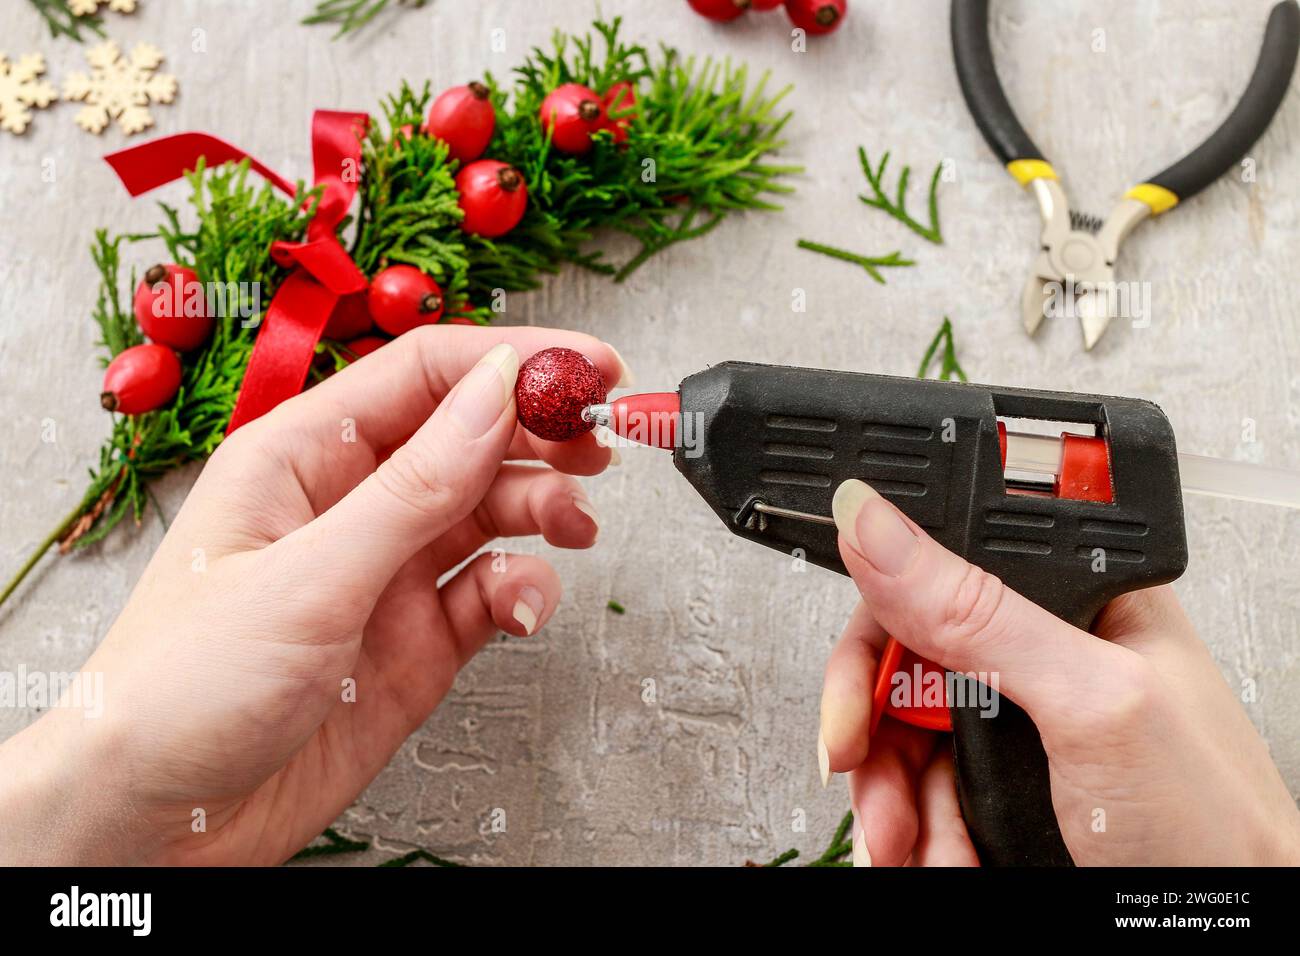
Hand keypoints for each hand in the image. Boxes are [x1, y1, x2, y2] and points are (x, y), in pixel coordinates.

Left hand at [0, 326, 624, 864]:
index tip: (587, 368)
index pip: (424, 375)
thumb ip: (416, 487)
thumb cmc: (183, 688)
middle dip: (539, 435)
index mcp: (304, 456)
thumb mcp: (310, 575)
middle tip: (600, 443)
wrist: (160, 823)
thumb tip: (495, 394)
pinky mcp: (415, 638)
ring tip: (574, 525)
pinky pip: (490, 591)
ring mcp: (387, 572)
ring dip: (542, 510)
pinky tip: (527, 604)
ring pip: (490, 511)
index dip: (512, 362)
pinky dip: (523, 591)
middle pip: (468, 437)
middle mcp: (351, 505)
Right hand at [819, 479, 1299, 865]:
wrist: (1228, 935)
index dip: (880, 615)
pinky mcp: (1002, 782)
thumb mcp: (1088, 702)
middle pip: (904, 657)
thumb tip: (875, 522)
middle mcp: (1041, 651)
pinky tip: (946, 855)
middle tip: (858, 765)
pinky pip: (921, 790)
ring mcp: (1019, 721)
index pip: (938, 567)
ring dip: (893, 796)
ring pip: (902, 734)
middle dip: (874, 727)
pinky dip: (916, 831)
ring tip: (915, 843)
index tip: (857, 680)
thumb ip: (978, 613)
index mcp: (1074, 596)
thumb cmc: (1214, 825)